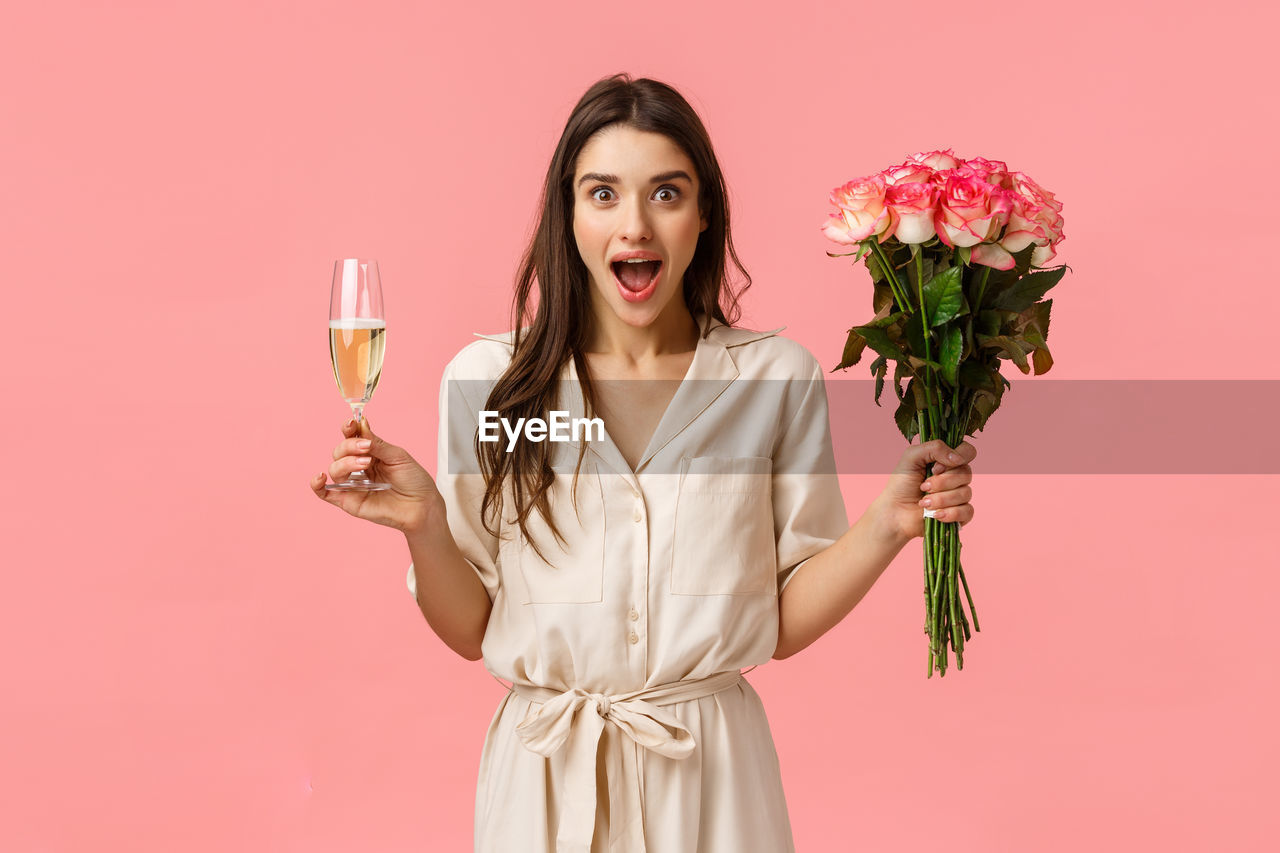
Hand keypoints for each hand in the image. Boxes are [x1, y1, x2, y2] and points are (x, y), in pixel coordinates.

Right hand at [309, 417, 444, 532]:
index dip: (348, 428)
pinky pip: (325, 492)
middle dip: (350, 446)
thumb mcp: (398, 456)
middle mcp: (358, 466)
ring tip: (365, 464)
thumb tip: (361, 424)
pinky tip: (321, 477)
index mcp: (370, 453)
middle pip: (340, 451)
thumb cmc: (413, 481)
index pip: (351, 437)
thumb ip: (377, 443)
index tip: (352, 423)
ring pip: (335, 468)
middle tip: (367, 450)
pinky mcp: (348, 500)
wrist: (422, 506)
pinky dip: (317, 484)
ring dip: (346, 462)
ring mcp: (352, 483)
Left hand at [875, 439, 976, 541]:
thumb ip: (934, 448)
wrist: (894, 512)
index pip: (968, 452)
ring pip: (966, 493)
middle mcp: (956, 477)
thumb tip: (958, 458)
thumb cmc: (901, 484)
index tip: (935, 468)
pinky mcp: (959, 515)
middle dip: (942, 482)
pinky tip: (935, 515)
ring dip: (941, 499)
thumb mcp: (911, 457)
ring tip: (924, 502)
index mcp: (947, 461)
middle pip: (967, 474)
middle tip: (923, 487)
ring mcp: (959, 496)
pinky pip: (968, 511)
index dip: (957, 458)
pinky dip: (950, 513)